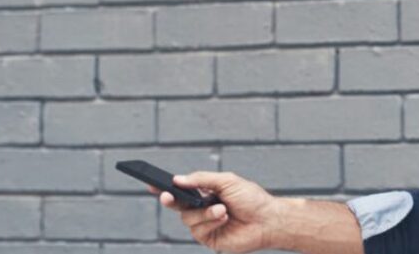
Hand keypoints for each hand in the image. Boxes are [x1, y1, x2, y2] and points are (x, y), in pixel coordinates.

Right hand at [151, 171, 280, 252]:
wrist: (268, 219)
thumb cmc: (250, 198)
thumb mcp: (226, 181)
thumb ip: (202, 179)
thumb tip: (177, 179)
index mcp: (204, 193)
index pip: (180, 190)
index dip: (164, 187)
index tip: (150, 183)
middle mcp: (201, 209)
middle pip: (177, 205)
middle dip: (170, 199)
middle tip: (166, 195)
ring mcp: (204, 225)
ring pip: (188, 218)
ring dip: (204, 213)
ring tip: (222, 209)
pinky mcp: (209, 239)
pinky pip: (198, 230)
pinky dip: (210, 222)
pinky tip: (223, 218)